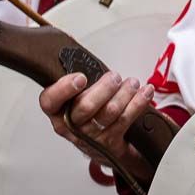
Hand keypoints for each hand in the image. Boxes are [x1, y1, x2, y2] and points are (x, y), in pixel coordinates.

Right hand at [38, 71, 155, 182]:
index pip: (50, 101)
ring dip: (125, 93)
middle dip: (105, 88)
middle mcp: (71, 126)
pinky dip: (138, 102)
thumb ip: (78, 76)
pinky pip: (126, 119)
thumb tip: (78, 49)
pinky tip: (145, 92)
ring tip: (132, 83)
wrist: (104, 145)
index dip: (63, 89)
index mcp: (58, 111)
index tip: (81, 77)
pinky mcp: (110, 143)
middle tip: (114, 77)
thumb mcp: (79, 94)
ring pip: (109, 112)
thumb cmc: (92, 111)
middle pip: (85, 107)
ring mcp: (91, 137)